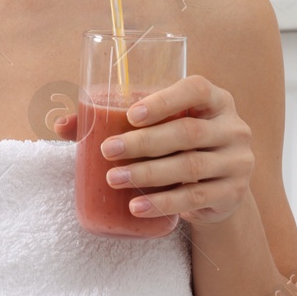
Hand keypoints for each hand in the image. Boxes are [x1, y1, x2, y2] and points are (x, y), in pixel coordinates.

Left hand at [53, 75, 253, 223]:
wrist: (218, 187)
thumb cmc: (176, 145)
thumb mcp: (157, 127)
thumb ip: (111, 119)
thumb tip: (60, 124)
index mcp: (215, 99)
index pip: (195, 90)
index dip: (164, 100)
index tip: (129, 114)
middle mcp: (232, 127)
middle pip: (187, 132)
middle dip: (143, 142)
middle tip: (108, 151)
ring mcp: (236, 161)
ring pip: (190, 166)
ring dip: (148, 174)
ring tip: (114, 179)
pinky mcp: (232, 193)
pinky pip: (195, 198)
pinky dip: (163, 203)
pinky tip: (137, 206)